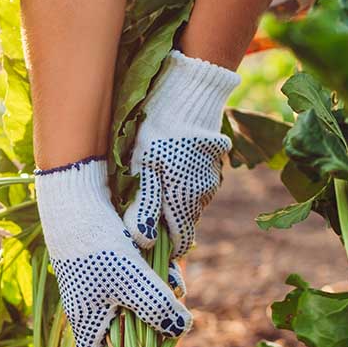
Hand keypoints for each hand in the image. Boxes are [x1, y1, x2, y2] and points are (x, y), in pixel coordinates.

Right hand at [52, 235, 190, 346]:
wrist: (75, 200)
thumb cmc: (98, 247)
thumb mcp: (133, 280)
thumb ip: (158, 307)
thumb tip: (182, 329)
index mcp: (85, 321)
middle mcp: (86, 307)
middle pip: (120, 334)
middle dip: (150, 328)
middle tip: (174, 318)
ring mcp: (93, 285)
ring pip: (129, 304)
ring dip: (154, 299)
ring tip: (175, 285)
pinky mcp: (101, 264)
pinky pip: (129, 281)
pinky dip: (147, 278)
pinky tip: (165, 265)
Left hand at [122, 51, 239, 258]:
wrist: (188, 96)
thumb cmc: (159, 133)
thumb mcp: (143, 169)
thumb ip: (144, 206)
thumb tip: (142, 241)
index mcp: (184, 203)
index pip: (178, 244)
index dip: (161, 249)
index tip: (143, 246)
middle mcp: (202, 197)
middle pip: (181, 225)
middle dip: (162, 226)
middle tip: (137, 214)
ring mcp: (209, 181)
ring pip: (187, 206)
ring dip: (169, 205)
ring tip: (147, 187)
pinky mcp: (210, 166)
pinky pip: (193, 187)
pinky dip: (178, 187)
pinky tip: (163, 170)